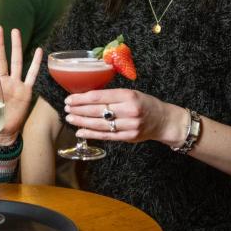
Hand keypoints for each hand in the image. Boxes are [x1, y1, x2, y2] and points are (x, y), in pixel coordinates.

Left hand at [0, 25, 42, 144]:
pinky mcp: (25, 92)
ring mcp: (15, 85)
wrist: (2, 135)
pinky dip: (36, 64)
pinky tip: (39, 51)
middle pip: (1, 58)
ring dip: (16, 47)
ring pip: (17, 61)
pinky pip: (32, 75)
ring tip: (15, 31)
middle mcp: (2, 81)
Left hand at [63, 88, 184, 144]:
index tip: (70, 98)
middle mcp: (129, 110)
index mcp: (128, 95)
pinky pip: (106, 136)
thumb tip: (87, 95)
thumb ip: (112, 95)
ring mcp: (129, 125)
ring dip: (82, 122)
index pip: (100, 96)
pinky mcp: (129, 137)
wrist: (164, 120)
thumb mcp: (131, 93)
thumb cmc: (145, 103)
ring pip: (100, 124)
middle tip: (66, 108)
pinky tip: (80, 131)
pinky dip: (91, 134)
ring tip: (70, 118)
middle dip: (79, 109)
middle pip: (98, 111)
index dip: (82, 98)